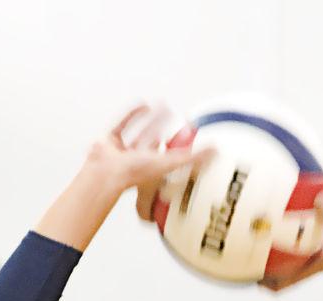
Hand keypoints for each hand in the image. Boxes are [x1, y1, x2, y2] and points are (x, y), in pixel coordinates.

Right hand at [85, 104, 211, 214]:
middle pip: (154, 141)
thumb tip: (215, 151)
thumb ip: (192, 157)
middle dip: (164, 128)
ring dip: (150, 120)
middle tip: (173, 115)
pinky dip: (131, 115)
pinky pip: (122, 125)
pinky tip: (142, 105)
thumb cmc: (135, 173)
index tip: (187, 133)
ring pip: (139, 132)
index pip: (169, 156)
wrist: (107, 171)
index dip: (178, 145)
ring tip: (160, 106)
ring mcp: (123, 152)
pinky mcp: (110, 142)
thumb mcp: (170, 162)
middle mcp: (138, 160)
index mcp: (153, 168)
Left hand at [260, 184, 322, 290]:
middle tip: (266, 239)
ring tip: (297, 204)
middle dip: (284, 251)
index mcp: (322, 262)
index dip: (274, 283)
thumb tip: (317, 197)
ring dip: (312, 220)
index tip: (256, 282)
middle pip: (301, 256)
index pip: (293, 278)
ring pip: (321, 230)